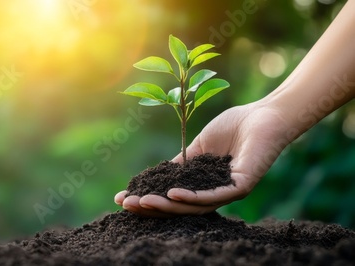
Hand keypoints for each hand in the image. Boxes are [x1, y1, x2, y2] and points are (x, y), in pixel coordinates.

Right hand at [115, 101, 290, 215]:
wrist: (264, 114)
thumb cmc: (234, 126)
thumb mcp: (198, 147)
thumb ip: (181, 163)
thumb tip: (156, 175)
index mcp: (205, 185)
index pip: (172, 198)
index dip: (147, 198)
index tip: (122, 198)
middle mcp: (216, 193)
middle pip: (179, 207)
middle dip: (151, 207)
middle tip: (126, 206)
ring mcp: (230, 192)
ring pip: (193, 206)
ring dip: (166, 205)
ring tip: (142, 202)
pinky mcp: (242, 186)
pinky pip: (214, 195)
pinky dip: (192, 197)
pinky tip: (172, 195)